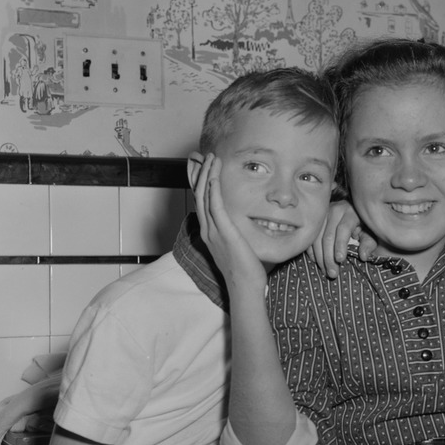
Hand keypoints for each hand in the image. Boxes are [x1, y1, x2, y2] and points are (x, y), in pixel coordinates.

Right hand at [193, 153, 266, 292]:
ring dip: (207, 175)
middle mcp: (208, 230)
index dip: (201, 184)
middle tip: (205, 157)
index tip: (204, 168)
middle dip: (201, 174)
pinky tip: (215, 174)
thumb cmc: (245, 271)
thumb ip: (235, 234)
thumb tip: (242, 227)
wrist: (245, 287)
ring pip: (205, 196)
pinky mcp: (224, 231)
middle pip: (199, 195)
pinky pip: (215, 204)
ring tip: (211, 158)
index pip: (202, 203)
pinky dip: (213, 187)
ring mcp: (214, 231)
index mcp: (210, 234)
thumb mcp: (237, 248)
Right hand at [307, 201, 377, 277]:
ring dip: (320, 257)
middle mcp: (334, 210)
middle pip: (328, 236)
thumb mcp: (370, 231)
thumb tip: (363, 256)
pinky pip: (310, 237)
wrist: (353, 208)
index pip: (343, 229)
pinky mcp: (315, 220)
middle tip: (332, 273)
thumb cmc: (363, 223)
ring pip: (316, 238)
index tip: (340, 260)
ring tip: (325, 271)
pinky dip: (312, 250)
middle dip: (329, 257)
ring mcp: (322, 215)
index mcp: (350, 212)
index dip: (340, 245)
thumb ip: (369, 243)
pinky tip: (316, 261)